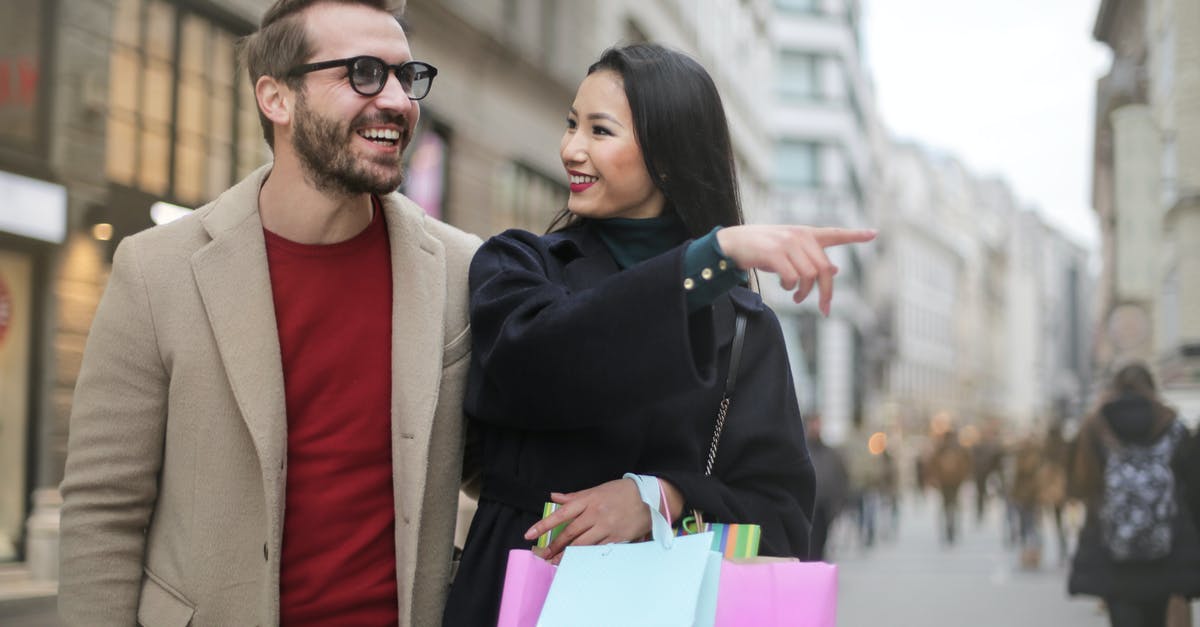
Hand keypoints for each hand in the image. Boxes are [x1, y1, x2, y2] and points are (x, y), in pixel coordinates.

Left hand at [523, 478, 650, 562]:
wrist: (650, 497)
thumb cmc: (622, 491)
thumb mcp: (597, 489)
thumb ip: (574, 496)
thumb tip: (554, 497)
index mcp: (588, 500)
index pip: (561, 513)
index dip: (543, 525)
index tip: (529, 534)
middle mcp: (595, 514)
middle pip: (569, 533)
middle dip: (553, 546)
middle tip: (541, 555)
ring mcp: (606, 527)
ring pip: (581, 545)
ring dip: (566, 555)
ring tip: (554, 562)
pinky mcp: (617, 538)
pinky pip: (597, 550)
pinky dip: (586, 557)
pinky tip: (577, 562)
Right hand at [716, 225, 876, 314]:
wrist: (732, 243)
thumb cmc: (761, 249)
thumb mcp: (788, 252)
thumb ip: (810, 258)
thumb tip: (835, 269)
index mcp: (806, 234)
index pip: (835, 234)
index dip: (855, 235)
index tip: (874, 234)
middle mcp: (800, 236)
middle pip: (824, 268)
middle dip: (826, 293)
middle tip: (824, 309)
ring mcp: (788, 243)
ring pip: (809, 276)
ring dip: (803, 292)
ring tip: (796, 297)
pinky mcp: (775, 252)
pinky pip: (792, 278)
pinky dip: (789, 288)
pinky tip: (784, 287)